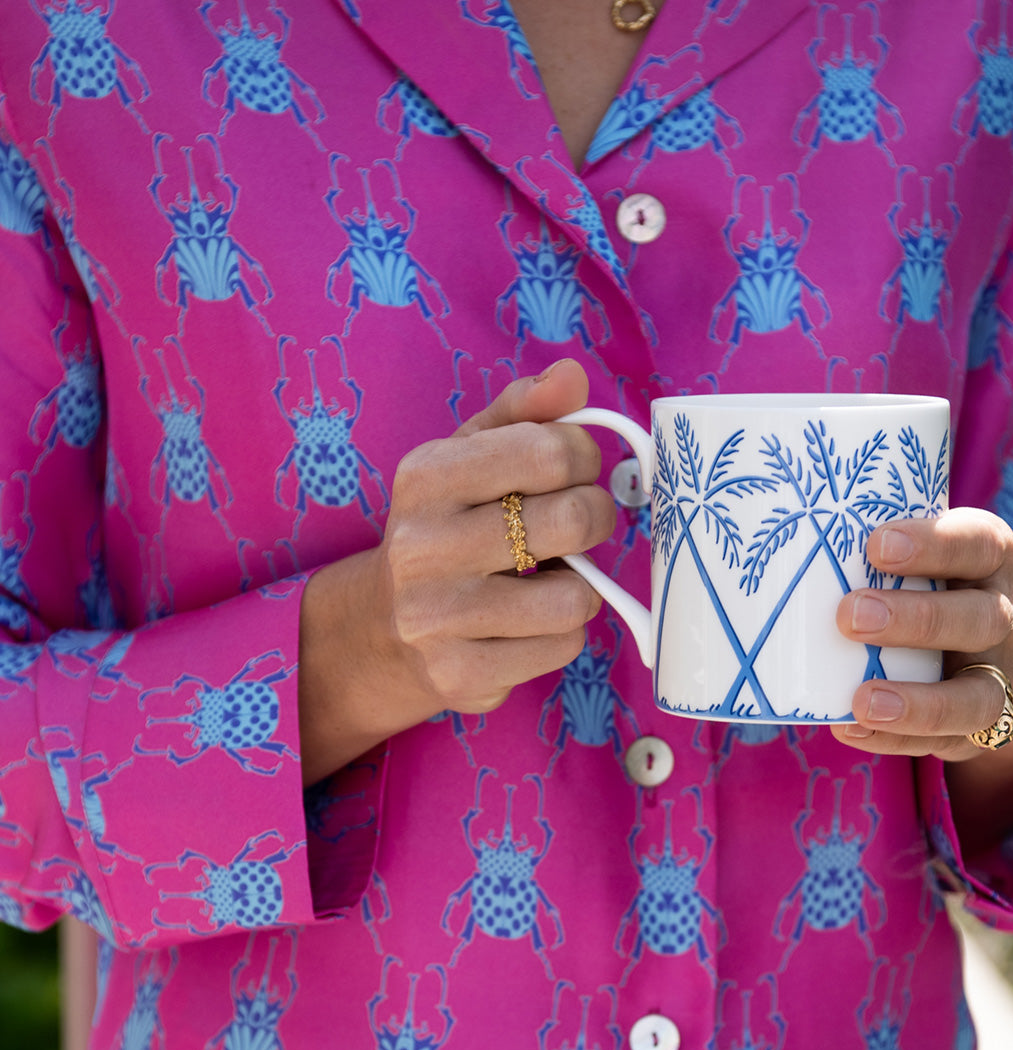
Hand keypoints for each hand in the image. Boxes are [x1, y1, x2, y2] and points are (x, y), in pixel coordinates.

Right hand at [298, 359, 615, 783]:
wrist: (383, 627)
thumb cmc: (446, 526)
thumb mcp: (468, 456)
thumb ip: (523, 412)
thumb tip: (572, 375)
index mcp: (426, 477)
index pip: (549, 450)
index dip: (583, 457)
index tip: (573, 470)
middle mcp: (423, 547)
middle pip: (571, 519)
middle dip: (593, 518)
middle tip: (577, 523)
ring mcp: (438, 618)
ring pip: (576, 597)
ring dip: (579, 585)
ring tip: (549, 578)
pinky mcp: (461, 674)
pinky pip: (561, 647)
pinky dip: (561, 633)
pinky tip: (529, 622)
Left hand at [830, 507, 1012, 845]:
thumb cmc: (950, 588)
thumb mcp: (942, 557)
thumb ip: (885, 551)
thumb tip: (790, 545)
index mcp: (992, 563)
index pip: (977, 544)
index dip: (933, 544)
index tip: (877, 546)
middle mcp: (1006, 618)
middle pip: (979, 619)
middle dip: (916, 619)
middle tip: (850, 616)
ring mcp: (1002, 679)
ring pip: (976, 696)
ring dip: (918, 703)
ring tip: (862, 699)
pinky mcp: (985, 729)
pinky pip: (947, 741)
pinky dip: (897, 738)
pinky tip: (851, 727)